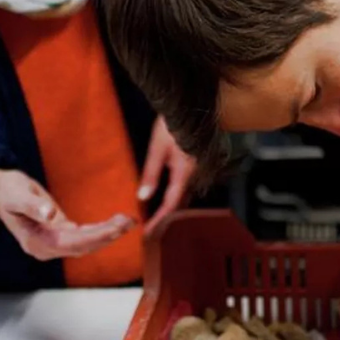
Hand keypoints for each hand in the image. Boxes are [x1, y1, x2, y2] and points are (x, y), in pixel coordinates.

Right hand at [0, 169, 133, 260]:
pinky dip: (99, 231)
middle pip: (82, 246)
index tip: (116, 228)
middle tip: (129, 221)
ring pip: (84, 244)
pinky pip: (82, 237)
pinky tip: (114, 225)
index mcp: (36, 241)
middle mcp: (45, 247)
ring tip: (127, 221)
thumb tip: (49, 215)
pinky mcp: (58, 235)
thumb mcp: (17, 194)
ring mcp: (52, 243)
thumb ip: (33, 205)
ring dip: (107, 234)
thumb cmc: (7, 191)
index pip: (71, 243)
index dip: (96, 236)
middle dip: (107, 236)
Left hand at [139, 116, 196, 237]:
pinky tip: (165, 195)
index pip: (172, 204)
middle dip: (165, 217)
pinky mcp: (194, 163)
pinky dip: (175, 195)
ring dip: (170, 207)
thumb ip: (151, 174)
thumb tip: (142, 197)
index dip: (160, 220)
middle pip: (180, 202)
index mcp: (184, 173)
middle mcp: (193, 175)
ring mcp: (196, 169)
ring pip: (184, 194)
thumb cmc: (172, 126)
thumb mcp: (157, 149)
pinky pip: (185, 185)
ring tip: (155, 216)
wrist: (190, 106)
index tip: (148, 232)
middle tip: (151, 228)